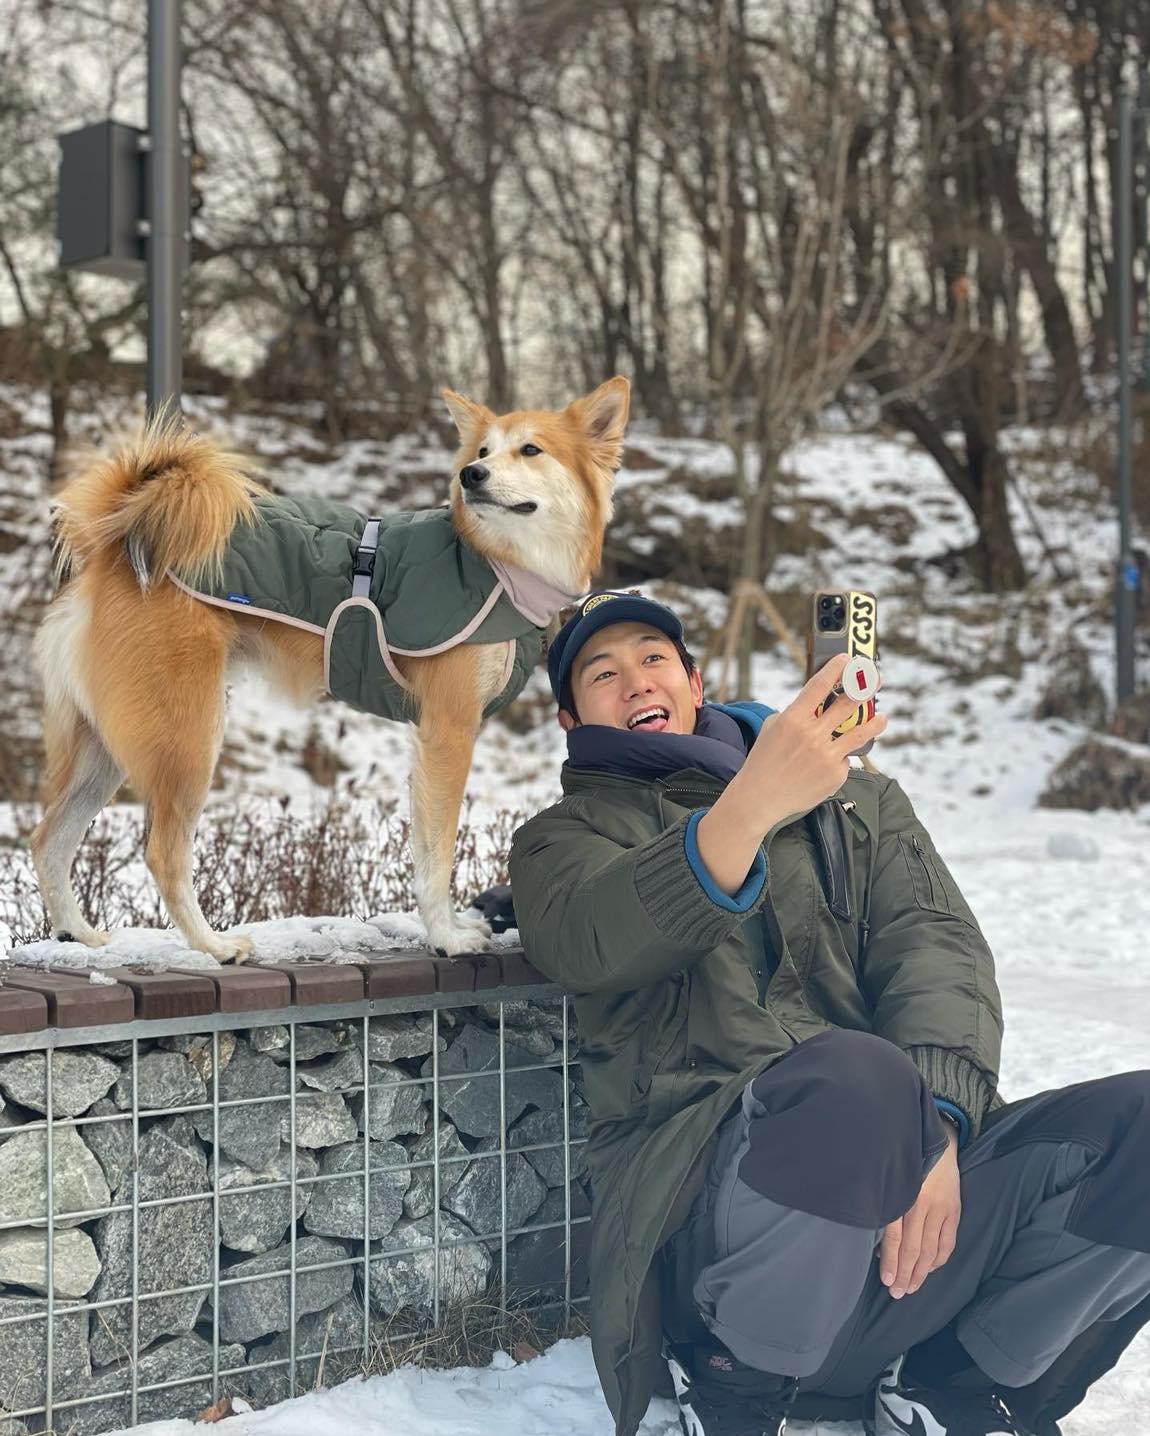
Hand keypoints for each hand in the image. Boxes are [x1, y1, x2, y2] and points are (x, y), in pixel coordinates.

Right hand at [744, 654, 886, 828]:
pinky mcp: (835, 774)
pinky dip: (838, 758)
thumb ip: (795, 713)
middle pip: (847, 704)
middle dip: (864, 687)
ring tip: (882, 717)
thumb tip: (817, 703)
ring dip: (873, 722)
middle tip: (875, 678)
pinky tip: (823, 765)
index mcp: (793, 719)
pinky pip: (844, 759)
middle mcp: (812, 735)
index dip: (835, 669)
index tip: (846, 659)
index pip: (819, 686)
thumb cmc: (764, 760)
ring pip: (859, 733)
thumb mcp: (772, 728)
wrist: (760, 797)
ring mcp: (826, 755)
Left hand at [879, 1125, 960, 1298]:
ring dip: (921, 1273)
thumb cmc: (903, 1162)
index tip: (887, 1281)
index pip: (895, 1237)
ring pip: (931, 1249)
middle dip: (905, 1274)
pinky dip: (938, 1259)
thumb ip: (884, 1208)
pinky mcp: (955, 1210)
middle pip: (913, 1248)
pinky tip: (929, 1269)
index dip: (891, 1262)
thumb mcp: (888, 1179)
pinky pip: (948, 1242)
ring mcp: (941, 1208)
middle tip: (897, 1293)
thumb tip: (877, 1245)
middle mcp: (922, 1203)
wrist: (934, 1141)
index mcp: (901, 1196)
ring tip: (911, 1287)